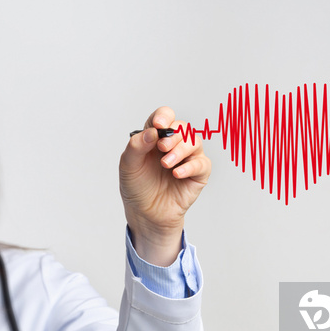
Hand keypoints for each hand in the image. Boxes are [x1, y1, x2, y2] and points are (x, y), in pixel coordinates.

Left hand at [119, 106, 210, 265]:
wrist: (145, 213)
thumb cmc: (137, 187)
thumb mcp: (128, 166)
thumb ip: (137, 146)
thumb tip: (152, 131)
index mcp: (156, 137)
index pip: (165, 117)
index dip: (164, 117)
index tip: (158, 125)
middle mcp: (174, 145)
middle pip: (182, 127)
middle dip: (172, 136)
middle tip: (161, 148)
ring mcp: (187, 158)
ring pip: (194, 142)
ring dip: (180, 151)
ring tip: (166, 165)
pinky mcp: (198, 174)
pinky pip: (202, 164)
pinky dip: (190, 166)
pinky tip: (177, 174)